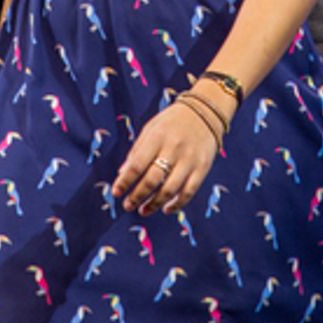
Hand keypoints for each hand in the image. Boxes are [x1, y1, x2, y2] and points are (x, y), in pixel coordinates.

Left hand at [111, 98, 220, 215]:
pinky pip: (188, 192)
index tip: (116, 192)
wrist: (206, 111)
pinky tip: (166, 209)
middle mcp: (173, 149)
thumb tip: (122, 174)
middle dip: (137, 196)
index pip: (137, 165)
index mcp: (157, 138)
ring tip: (143, 210)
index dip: (125, 181)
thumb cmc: (172, 121)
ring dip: (154, 204)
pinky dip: (176, 205)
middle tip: (127, 205)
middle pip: (152, 180)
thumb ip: (137, 151)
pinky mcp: (202, 168)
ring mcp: (189, 160)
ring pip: (169, 190)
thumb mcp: (151, 128)